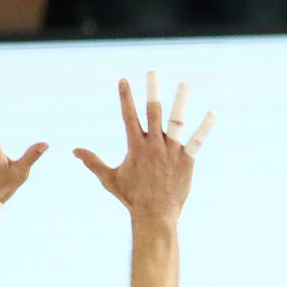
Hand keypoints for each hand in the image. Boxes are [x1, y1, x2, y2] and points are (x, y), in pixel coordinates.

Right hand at [74, 72, 214, 222]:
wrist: (155, 215)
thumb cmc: (132, 198)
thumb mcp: (110, 179)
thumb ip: (93, 162)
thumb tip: (74, 151)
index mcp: (135, 146)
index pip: (129, 116)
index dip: (126, 97)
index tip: (124, 80)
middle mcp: (153, 145)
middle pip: (153, 112)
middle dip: (152, 91)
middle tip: (152, 71)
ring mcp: (171, 151)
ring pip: (176, 122)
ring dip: (180, 102)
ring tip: (184, 84)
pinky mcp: (186, 161)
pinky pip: (196, 141)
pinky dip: (204, 127)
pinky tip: (212, 114)